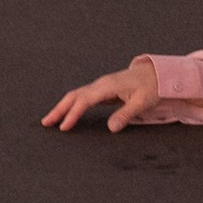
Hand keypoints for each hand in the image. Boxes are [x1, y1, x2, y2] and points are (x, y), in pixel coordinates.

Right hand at [42, 60, 160, 132]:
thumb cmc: (151, 87)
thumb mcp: (142, 102)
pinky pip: (83, 97)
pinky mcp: (103, 90)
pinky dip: (72, 105)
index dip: (73, 114)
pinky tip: (67, 114)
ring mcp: (101, 86)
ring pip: (77, 96)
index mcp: (109, 86)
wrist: (157, 74)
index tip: (64, 127)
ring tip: (50, 120)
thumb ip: (126, 114)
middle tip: (45, 123)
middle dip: (59, 109)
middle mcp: (101, 84)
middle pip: (75, 96)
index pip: (85, 100)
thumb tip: (111, 128)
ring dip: (63, 107)